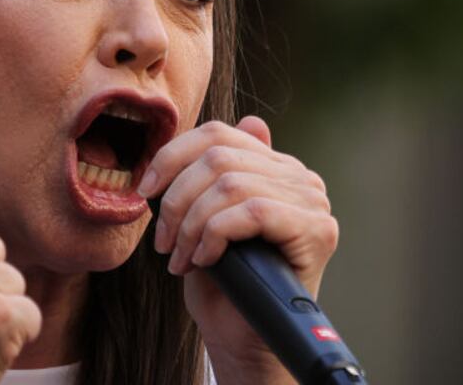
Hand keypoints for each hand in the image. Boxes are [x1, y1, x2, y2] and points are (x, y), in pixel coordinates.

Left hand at [140, 116, 338, 383]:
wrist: (245, 342)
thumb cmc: (224, 285)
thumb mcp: (209, 219)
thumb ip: (221, 173)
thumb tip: (253, 120)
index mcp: (277, 168)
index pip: (220, 134)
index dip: (173, 155)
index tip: (144, 191)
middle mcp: (302, 178)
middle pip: (220, 157)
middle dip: (176, 199)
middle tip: (161, 242)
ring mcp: (313, 202)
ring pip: (231, 184)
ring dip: (190, 224)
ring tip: (178, 256)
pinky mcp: (317, 230)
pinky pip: (253, 211)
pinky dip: (215, 234)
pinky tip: (203, 260)